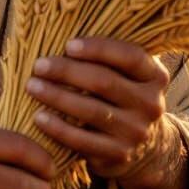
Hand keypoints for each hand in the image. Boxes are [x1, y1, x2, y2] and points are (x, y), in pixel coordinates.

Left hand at [25, 36, 171, 181]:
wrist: (143, 147)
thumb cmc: (121, 97)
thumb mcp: (127, 76)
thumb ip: (106, 58)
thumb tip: (59, 33)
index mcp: (155, 76)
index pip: (130, 56)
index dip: (98, 49)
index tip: (67, 44)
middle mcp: (151, 104)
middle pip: (104, 82)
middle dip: (66, 71)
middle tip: (38, 66)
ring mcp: (137, 132)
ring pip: (91, 111)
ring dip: (57, 97)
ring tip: (32, 87)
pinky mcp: (120, 155)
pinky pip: (83, 140)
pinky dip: (58, 128)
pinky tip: (38, 117)